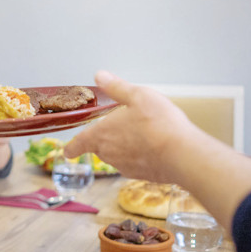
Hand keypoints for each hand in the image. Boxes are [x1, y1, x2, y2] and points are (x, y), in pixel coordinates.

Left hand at [64, 71, 195, 182]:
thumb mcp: (137, 95)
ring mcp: (125, 166)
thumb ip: (116, 87)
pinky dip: (140, 156)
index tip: (67, 150)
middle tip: (120, 127)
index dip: (72, 147)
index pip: (78, 144)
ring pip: (117, 156)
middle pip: (99, 147)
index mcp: (101, 134)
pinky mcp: (141, 175)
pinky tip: (154, 147)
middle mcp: (109, 154)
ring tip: (142, 133)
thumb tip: (100, 76)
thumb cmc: (159, 123)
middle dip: (105, 139)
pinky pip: (135, 164)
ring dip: (124, 147)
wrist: (183, 155)